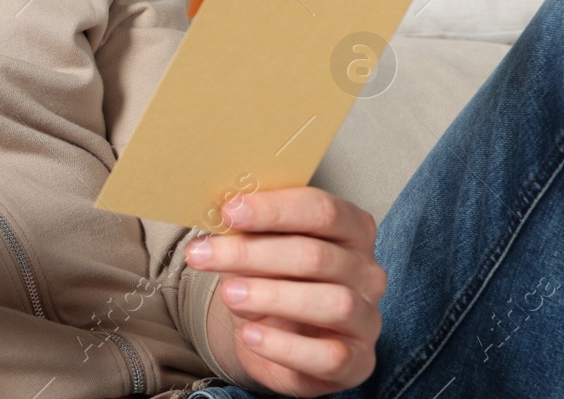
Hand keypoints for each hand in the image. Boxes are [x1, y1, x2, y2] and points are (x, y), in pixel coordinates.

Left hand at [190, 187, 387, 396]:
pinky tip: (251, 336)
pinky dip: (285, 347)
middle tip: (204, 255)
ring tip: (229, 294)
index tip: (229, 212)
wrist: (278, 339)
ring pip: (332, 302)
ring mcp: (367, 318)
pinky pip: (329, 356)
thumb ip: (248, 232)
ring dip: (272, 296)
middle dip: (253, 253)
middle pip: (317, 256)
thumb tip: (221, 215)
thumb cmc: (272, 280)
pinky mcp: (358, 362)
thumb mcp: (258, 250)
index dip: (274, 209)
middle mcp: (367, 272)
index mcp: (351, 230)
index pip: (322, 210)